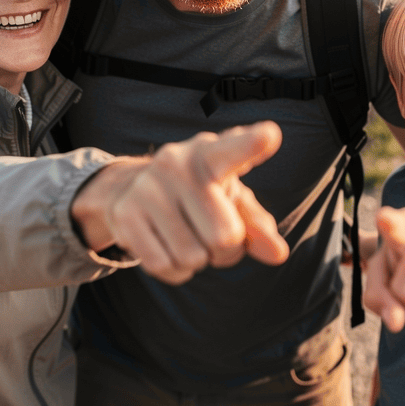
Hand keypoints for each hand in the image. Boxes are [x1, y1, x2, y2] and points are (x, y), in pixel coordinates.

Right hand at [74, 121, 288, 283]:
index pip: (232, 150)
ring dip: (197, 261)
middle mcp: (176, 164)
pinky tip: (168, 247)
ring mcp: (147, 187)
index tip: (270, 135)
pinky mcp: (125, 214)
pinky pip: (164, 266)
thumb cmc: (196, 193)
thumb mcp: (229, 199)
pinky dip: (174, 270)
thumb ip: (256, 224)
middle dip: (225, 251)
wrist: (129, 188)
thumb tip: (279, 254)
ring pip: (192, 257)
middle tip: (212, 235)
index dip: (251, 145)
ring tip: (187, 237)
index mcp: (209, 154)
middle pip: (223, 236)